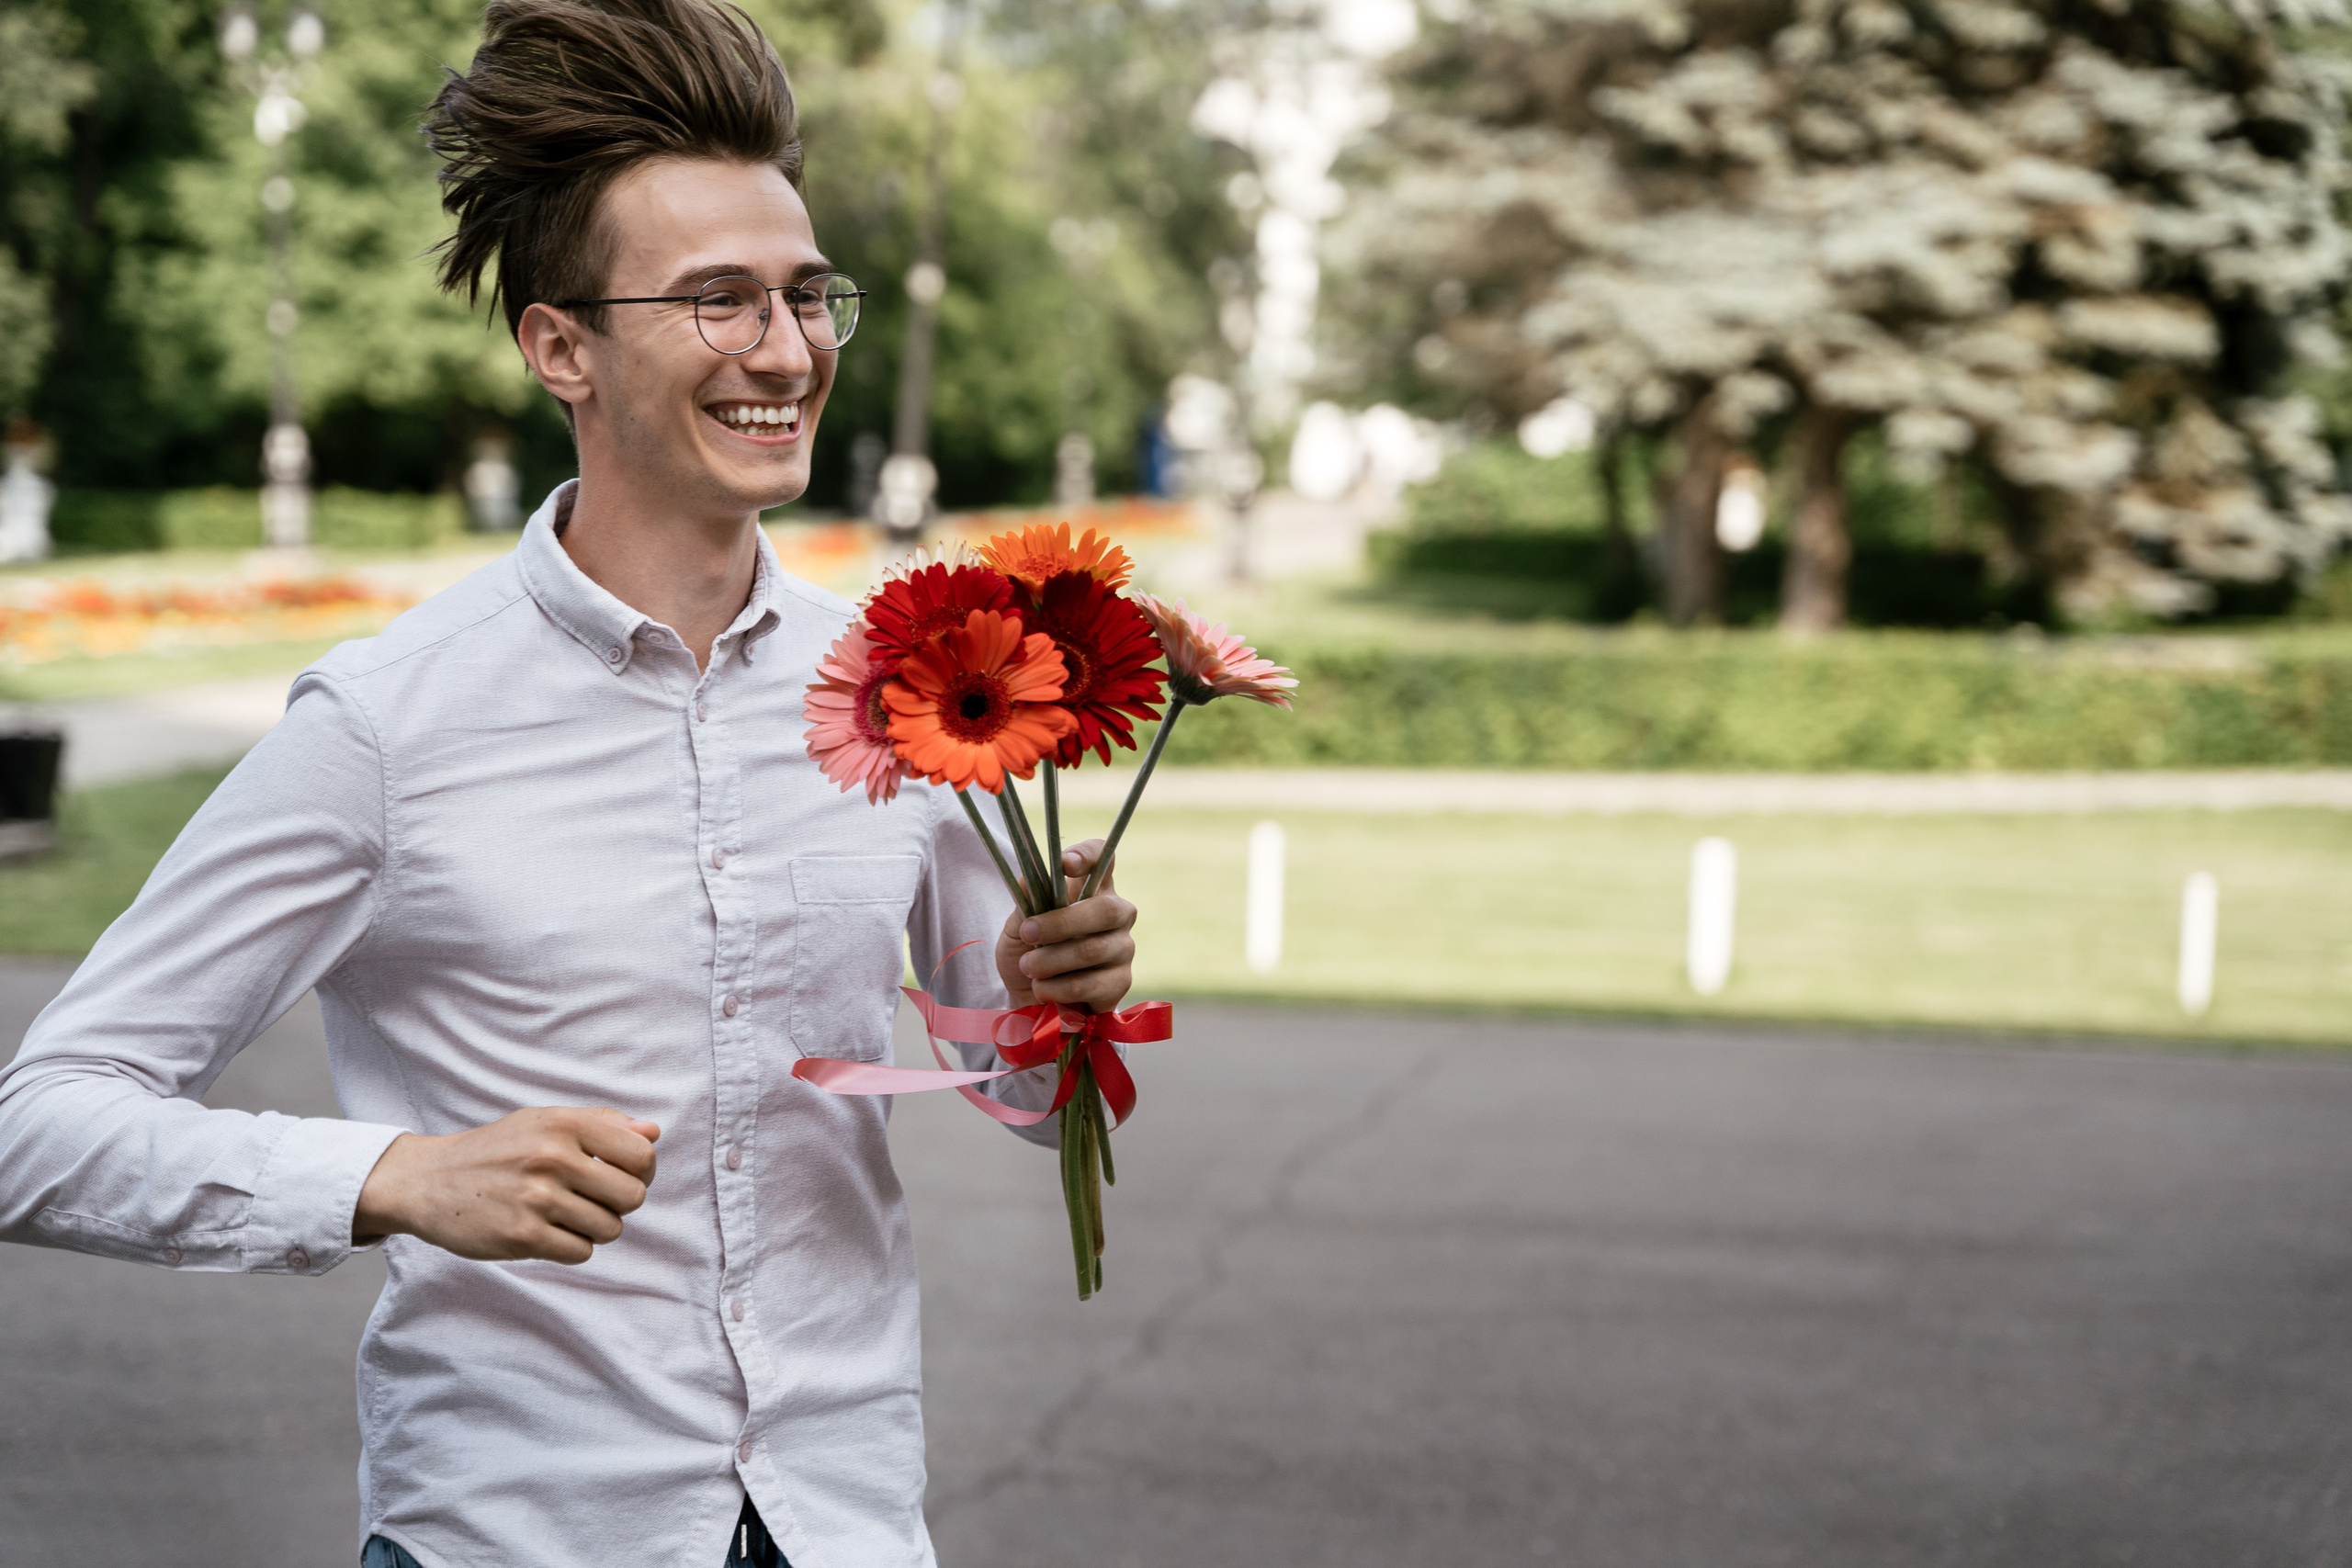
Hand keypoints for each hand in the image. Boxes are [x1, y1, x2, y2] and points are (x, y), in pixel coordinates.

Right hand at [352, 1106, 659, 1264]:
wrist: (428, 1181)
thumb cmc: (496, 1150)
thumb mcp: (544, 1121)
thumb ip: (603, 1124)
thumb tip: (653, 1133)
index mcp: (564, 1124)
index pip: (642, 1155)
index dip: (641, 1171)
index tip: (619, 1175)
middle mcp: (552, 1158)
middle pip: (633, 1196)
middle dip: (618, 1203)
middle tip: (589, 1199)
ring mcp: (537, 1198)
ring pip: (610, 1228)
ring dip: (594, 1227)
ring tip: (563, 1214)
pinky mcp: (522, 1236)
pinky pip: (581, 1252)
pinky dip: (571, 1246)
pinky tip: (547, 1231)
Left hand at [995, 837, 1137, 1014]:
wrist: (1029, 999)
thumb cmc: (1028, 952)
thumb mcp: (1016, 925)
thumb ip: (1025, 902)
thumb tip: (1027, 878)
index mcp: (1093, 888)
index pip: (1104, 857)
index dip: (1089, 855)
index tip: (1065, 865)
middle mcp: (1117, 914)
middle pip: (1104, 909)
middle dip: (1061, 923)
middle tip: (1028, 933)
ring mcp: (1123, 949)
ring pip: (1091, 950)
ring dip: (1050, 960)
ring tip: (1028, 967)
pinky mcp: (1120, 984)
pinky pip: (1090, 985)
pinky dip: (1058, 988)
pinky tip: (1043, 989)